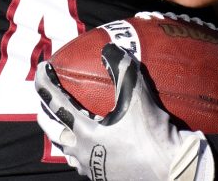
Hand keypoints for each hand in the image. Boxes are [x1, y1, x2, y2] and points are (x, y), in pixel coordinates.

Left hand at [35, 44, 217, 179]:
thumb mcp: (137, 96)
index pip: (53, 102)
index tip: (43, 67)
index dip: (44, 81)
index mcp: (84, 132)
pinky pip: (82, 163)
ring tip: (63, 121)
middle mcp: (83, 153)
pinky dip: (77, 150)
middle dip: (44, 111)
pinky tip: (89, 144)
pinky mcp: (104, 178)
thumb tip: (109, 48)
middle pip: (51, 130)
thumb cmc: (154, 136)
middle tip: (46, 98)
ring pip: (65, 150)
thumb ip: (121, 69)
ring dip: (60, 133)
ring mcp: (92, 169)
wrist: (175, 172)